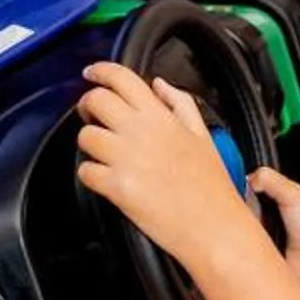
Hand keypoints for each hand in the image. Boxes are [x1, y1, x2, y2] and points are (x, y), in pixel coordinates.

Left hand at [75, 63, 262, 274]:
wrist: (215, 228)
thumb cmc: (213, 188)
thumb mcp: (202, 136)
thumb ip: (180, 104)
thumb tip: (159, 85)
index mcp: (162, 117)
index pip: (122, 78)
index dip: (101, 71)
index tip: (92, 73)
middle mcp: (141, 133)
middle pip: (95, 100)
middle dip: (88, 106)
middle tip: (93, 116)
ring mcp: (127, 159)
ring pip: (85, 136)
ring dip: (89, 144)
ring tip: (103, 153)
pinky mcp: (118, 187)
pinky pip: (85, 172)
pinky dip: (90, 175)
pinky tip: (105, 179)